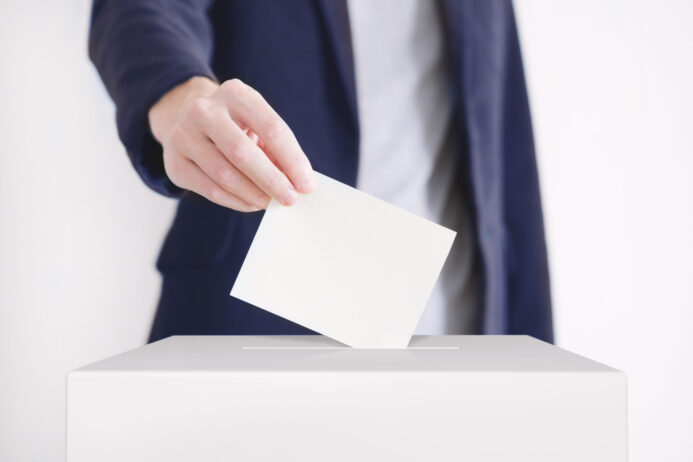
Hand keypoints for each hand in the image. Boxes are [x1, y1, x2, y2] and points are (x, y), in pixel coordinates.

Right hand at [148, 76, 315, 210]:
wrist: (185, 117)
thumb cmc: (235, 124)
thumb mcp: (257, 123)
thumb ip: (276, 149)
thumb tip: (299, 182)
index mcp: (235, 94)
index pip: (272, 128)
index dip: (293, 160)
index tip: (307, 184)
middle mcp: (204, 110)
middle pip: (243, 152)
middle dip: (272, 180)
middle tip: (291, 199)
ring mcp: (184, 135)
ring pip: (224, 174)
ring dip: (254, 194)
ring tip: (272, 203)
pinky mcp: (174, 162)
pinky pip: (210, 189)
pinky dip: (236, 201)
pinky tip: (252, 204)